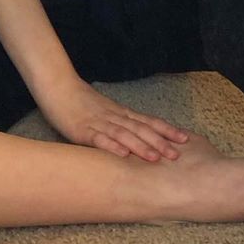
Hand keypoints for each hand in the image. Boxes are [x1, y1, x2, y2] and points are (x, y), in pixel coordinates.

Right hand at [35, 74, 190, 162]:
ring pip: (123, 134)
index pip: (148, 121)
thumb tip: (136, 139)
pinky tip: (122, 155)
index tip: (185, 139)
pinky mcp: (82, 129)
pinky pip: (98, 138)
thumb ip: (118, 123)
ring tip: (156, 158)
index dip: (166, 130)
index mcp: (120, 113)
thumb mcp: (103, 111)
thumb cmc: (79, 100)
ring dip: (141, 146)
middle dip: (160, 142)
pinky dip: (111, 146)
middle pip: (140, 128)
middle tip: (178, 155)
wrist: (57, 85)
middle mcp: (113, 116)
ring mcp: (98, 122)